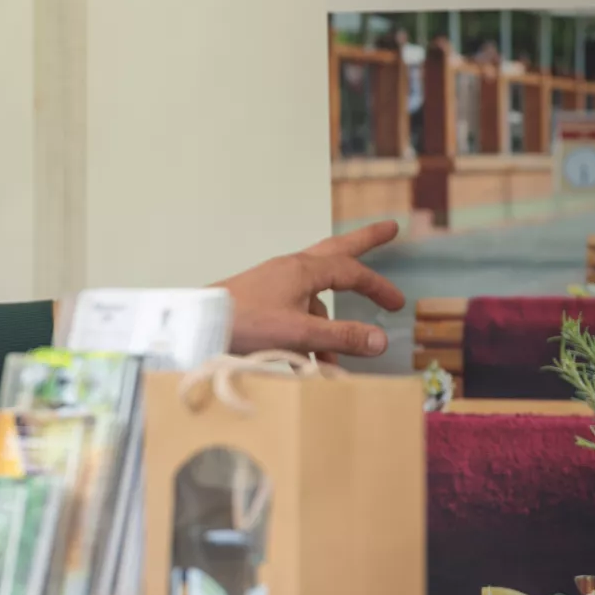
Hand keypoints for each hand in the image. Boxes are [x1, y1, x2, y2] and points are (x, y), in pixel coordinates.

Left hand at [214, 221, 404, 358]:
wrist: (196, 325)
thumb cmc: (244, 324)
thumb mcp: (299, 333)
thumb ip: (341, 336)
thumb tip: (381, 340)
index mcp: (302, 270)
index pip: (351, 271)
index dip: (377, 286)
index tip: (397, 304)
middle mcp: (289, 269)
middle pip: (335, 250)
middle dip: (363, 242)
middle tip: (389, 230)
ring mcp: (273, 281)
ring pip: (314, 296)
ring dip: (327, 326)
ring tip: (330, 364)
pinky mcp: (259, 298)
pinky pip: (294, 311)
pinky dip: (305, 333)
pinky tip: (303, 362)